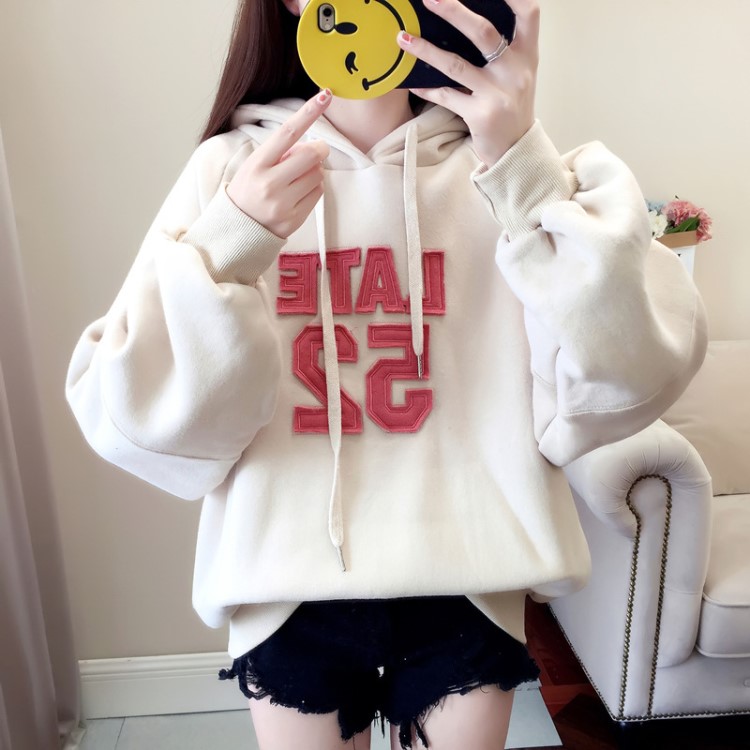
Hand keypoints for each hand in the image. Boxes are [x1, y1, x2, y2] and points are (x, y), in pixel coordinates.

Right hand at [227, 90, 331, 237]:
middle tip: (316, 150)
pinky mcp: (295, 219)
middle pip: (311, 155)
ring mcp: (283, 203)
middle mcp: (270, 184)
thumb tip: (313, 147)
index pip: (287, 132)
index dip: (309, 112)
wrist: (237, 229)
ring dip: (315, 171)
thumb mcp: (255, 165)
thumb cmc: (249, 190)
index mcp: (257, 164)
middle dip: (318, 149)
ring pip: (317, 175)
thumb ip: (281, 153)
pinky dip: (314, 187)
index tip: (326, 95)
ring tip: (298, 177)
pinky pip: (318, 193)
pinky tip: (299, 192)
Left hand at [397, 0, 538, 166]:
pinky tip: (413, 82)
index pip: (528, 14)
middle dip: (454, 12)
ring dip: (426, 50)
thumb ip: (503, 49)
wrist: (516, 151)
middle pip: (484, 33)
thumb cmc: (511, 107)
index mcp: (527, 56)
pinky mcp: (480, 116)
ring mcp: (498, 94)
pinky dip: (427, 89)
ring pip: (456, 65)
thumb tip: (465, 20)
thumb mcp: (517, 74)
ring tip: (403, 38)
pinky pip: (447, 96)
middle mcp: (515, 72)